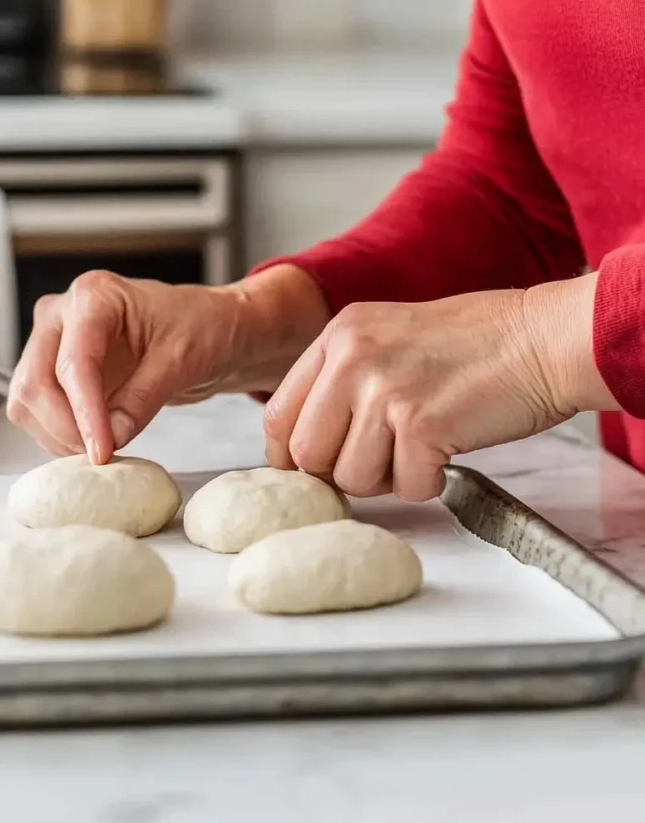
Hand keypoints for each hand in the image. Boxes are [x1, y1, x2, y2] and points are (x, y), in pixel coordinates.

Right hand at [7, 265, 329, 463]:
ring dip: (58, 436)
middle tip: (104, 456)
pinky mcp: (53, 371)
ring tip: (104, 451)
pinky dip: (59, 435)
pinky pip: (37, 411)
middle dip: (66, 428)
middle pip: (36, 382)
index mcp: (94, 296)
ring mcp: (52, 342)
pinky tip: (93, 443)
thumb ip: (143, 398)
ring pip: (28, 401)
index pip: (75, 364)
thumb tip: (109, 438)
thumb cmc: (201, 328)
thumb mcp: (182, 360)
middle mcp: (61, 315)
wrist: (209, 328)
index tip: (101, 452)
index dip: (84, 414)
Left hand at [263, 272, 615, 500]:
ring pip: (352, 479)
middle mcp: (352, 358)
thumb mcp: (389, 338)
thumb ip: (343, 380)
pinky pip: (406, 486)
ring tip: (422, 445)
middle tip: (383, 458)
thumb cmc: (478, 343)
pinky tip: (450, 447)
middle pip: (306, 456)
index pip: (278, 414)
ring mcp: (384, 390)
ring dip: (388, 478)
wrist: (543, 336)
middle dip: (342, 471)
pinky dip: (430, 479)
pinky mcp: (421, 423)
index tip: (318, 466)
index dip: (293, 455)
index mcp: (338, 336)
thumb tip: (309, 445)